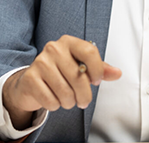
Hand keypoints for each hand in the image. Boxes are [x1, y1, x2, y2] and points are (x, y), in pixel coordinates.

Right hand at [2, 35, 121, 128]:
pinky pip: (51, 100)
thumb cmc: (60, 73)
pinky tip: (52, 98)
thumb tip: (117, 73)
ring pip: (65, 92)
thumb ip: (99, 69)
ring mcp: (40, 62)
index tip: (96, 81)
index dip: (97, 70)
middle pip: (79, 77)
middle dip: (84, 96)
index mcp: (68, 42)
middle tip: (82, 101)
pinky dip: (55, 105)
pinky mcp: (30, 78)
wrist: (31, 82)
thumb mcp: (80, 67)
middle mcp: (53, 48)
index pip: (90, 51)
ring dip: (69, 102)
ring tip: (66, 99)